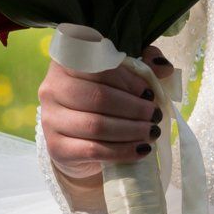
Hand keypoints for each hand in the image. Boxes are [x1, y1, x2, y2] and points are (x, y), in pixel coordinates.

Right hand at [38, 44, 171, 186]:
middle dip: (133, 107)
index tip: (149, 92)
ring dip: (130, 130)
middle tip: (155, 114)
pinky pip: (93, 150)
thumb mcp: (122, 73)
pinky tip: (141, 149)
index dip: (127, 79)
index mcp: (66, 62)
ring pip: (96, 125)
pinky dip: (121, 151)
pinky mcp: (56, 148)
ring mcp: (50, 119)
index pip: (98, 66)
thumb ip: (143, 62)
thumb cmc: (103, 97)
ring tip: (152, 131)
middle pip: (98, 97)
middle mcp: (52, 88)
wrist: (78, 137)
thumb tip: (163, 66)